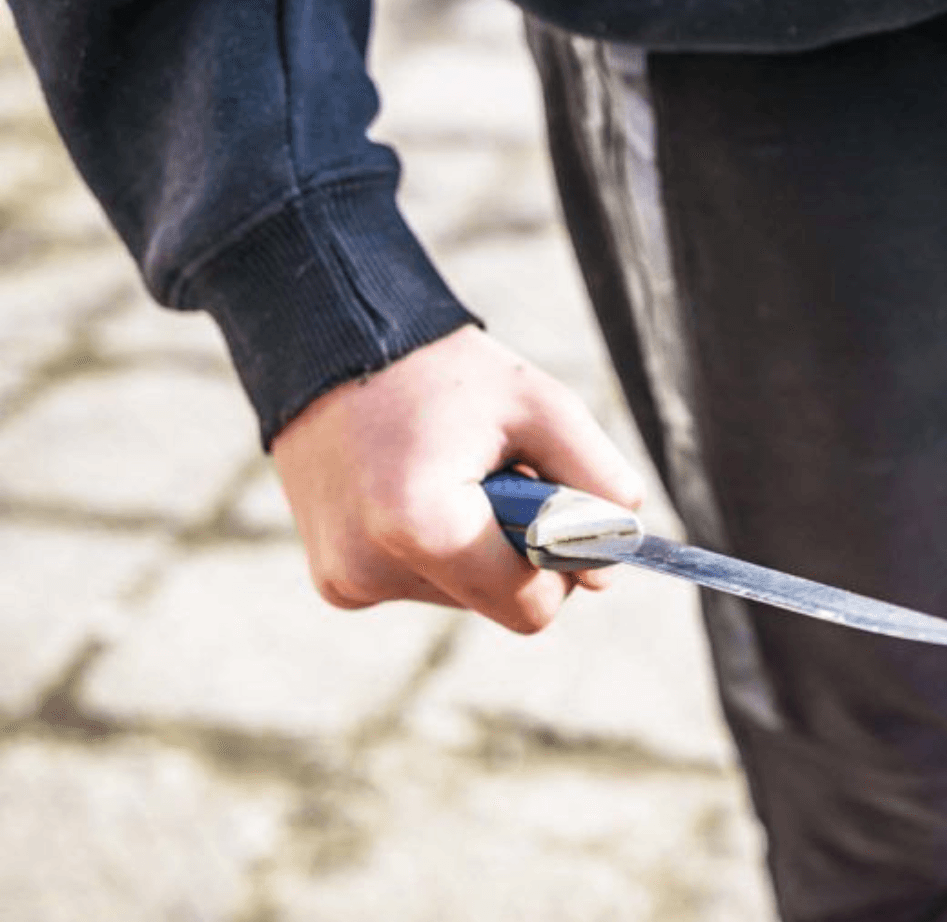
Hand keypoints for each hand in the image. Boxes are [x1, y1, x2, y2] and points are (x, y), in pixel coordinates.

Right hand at [269, 325, 644, 632]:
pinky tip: (415, 488)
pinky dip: (436, 547)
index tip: (550, 504)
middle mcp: (372, 568)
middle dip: (515, 550)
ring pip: (460, 595)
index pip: (531, 607)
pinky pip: (420, 584)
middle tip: (495, 472)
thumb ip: (599, 485)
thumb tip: (606, 576)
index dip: (559, 563)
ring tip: (447, 471)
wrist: (334, 343)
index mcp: (424, 528)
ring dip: (473, 544)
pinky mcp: (333, 580)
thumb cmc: (445, 373)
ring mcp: (346, 580)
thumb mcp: (545, 408)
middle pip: (497, 603)